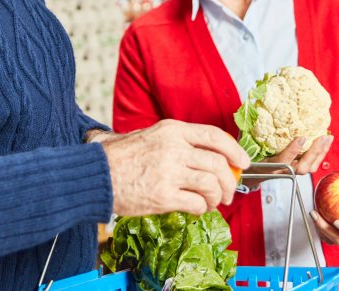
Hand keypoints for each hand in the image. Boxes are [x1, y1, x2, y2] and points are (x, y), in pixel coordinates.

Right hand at [100, 119, 249, 216]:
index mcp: (173, 130)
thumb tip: (207, 156)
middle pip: (218, 164)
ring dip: (218, 197)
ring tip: (212, 202)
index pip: (215, 136)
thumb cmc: (119, 157)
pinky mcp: (163, 196)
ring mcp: (169, 172)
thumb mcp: (149, 135)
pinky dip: (202, 208)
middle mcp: (174, 148)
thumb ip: (177, 142)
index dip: (235, 150)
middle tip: (228, 192)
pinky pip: (197, 204)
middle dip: (229, 182)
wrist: (95, 175)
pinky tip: (196, 209)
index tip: (243, 162)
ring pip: (211, 185)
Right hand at [240, 135, 333, 190]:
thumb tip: (252, 106)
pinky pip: (311, 165)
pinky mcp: (296, 169)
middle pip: (301, 168)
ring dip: (320, 153)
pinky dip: (320, 154)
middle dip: (314, 153)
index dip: (293, 151)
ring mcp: (290, 171)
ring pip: (309, 168)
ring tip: (327, 138)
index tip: (302, 138)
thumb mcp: (244, 144)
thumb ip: (248, 129)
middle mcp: (281, 170)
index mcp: (267, 165)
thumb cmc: (248, 156)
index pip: (282, 161)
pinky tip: (325, 142)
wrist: (251, 175)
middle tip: (322, 137)